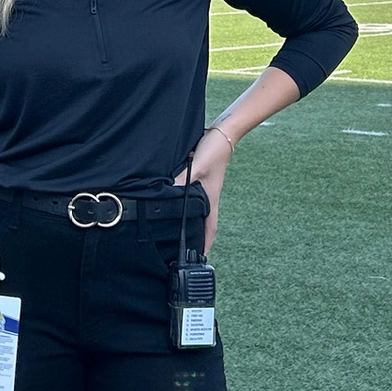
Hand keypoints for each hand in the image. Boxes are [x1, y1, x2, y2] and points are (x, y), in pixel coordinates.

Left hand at [173, 127, 232, 254]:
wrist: (222, 132)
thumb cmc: (213, 150)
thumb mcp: (197, 166)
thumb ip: (183, 179)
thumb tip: (169, 192)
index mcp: (211, 199)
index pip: (210, 228)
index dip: (205, 243)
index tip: (201, 258)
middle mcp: (209, 196)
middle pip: (204, 222)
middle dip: (197, 237)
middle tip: (186, 249)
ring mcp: (205, 188)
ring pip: (198, 210)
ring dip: (191, 221)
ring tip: (179, 231)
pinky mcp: (200, 179)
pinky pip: (193, 198)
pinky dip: (185, 205)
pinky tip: (175, 203)